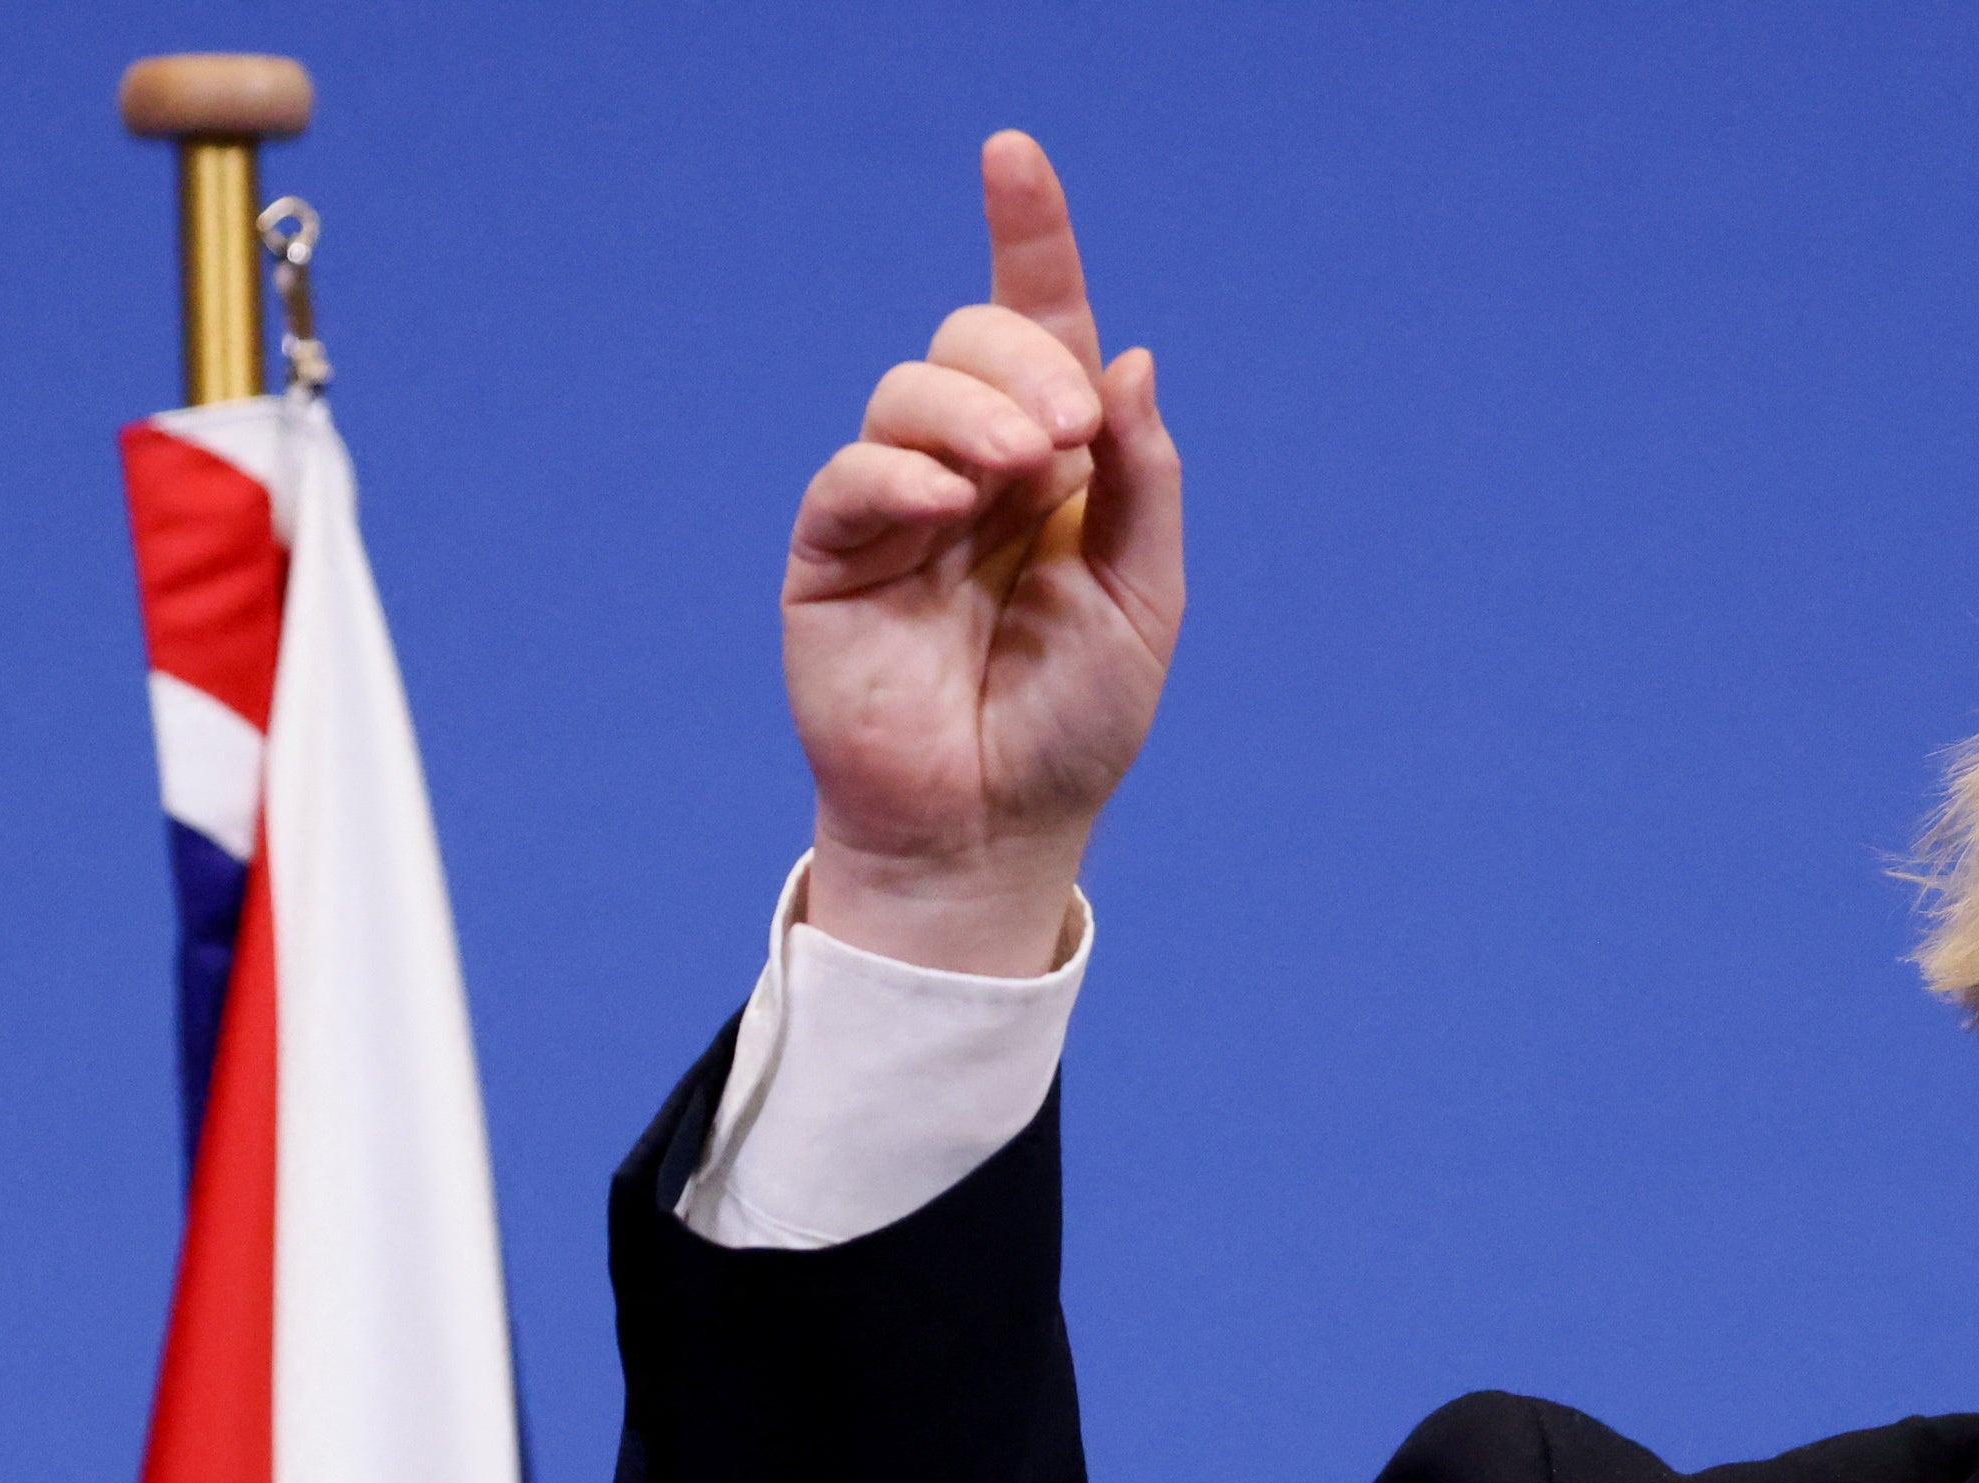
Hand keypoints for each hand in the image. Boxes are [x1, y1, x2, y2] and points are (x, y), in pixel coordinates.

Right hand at [780, 131, 1183, 976]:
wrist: (993, 830)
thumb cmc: (1072, 726)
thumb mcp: (1145, 598)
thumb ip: (1141, 482)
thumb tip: (1128, 359)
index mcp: (1054, 466)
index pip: (1040, 328)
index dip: (1028, 238)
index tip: (1013, 155)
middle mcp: (971, 469)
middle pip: (974, 341)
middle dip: (1025, 362)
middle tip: (1068, 443)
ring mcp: (898, 508)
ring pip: (910, 392)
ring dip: (973, 412)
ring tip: (1022, 476)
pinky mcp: (833, 558)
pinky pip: (852, 476)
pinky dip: (901, 471)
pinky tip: (946, 505)